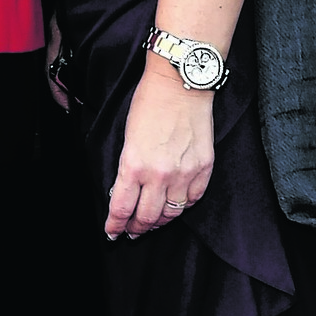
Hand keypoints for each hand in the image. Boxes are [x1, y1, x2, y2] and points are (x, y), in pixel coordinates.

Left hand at [104, 69, 215, 241]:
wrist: (180, 83)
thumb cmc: (150, 103)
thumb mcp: (128, 138)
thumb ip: (128, 168)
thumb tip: (126, 191)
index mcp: (133, 165)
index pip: (121, 207)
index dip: (115, 225)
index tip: (112, 232)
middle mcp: (159, 175)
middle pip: (147, 217)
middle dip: (136, 228)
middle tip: (131, 231)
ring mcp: (184, 173)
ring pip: (171, 214)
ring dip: (159, 221)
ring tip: (152, 223)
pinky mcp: (203, 169)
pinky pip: (192, 200)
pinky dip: (182, 207)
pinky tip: (174, 206)